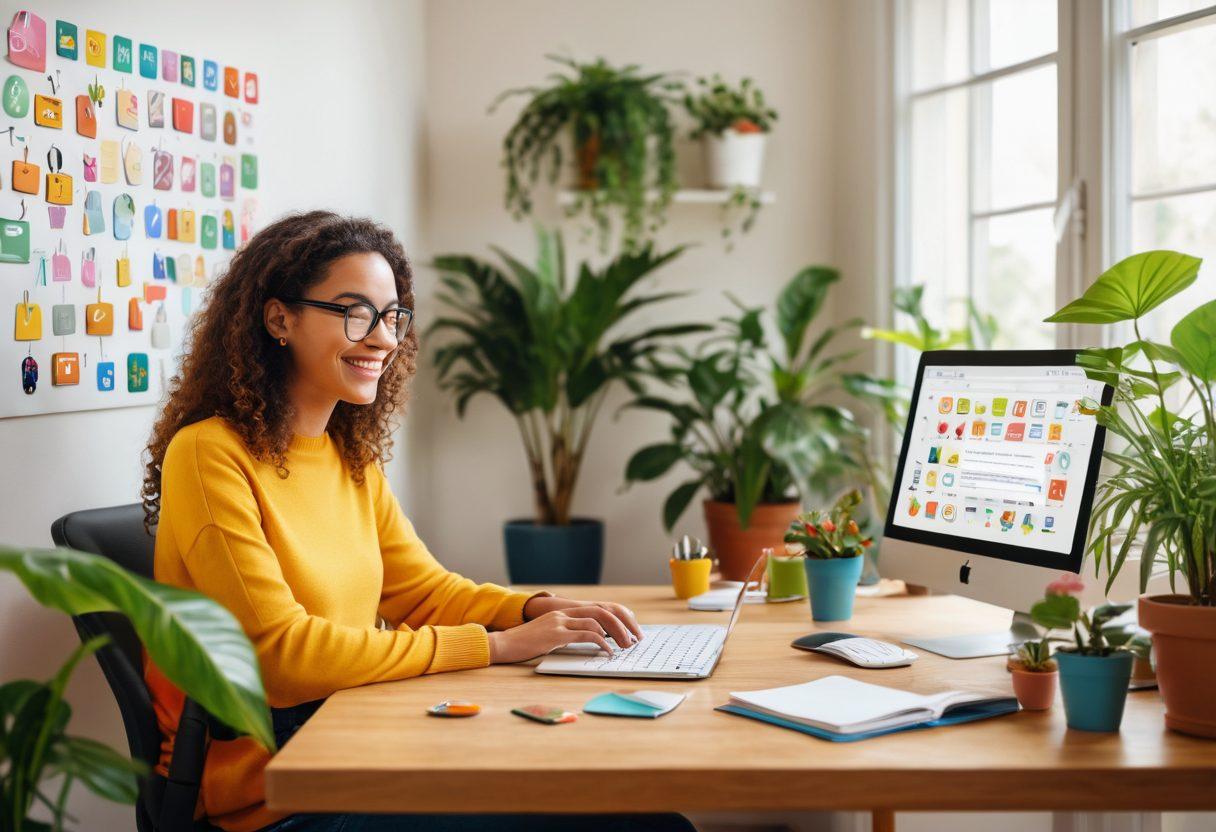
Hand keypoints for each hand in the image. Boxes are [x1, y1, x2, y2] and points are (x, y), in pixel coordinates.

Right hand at [486, 596, 642, 664]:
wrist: (503, 644)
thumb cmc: (525, 644)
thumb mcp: (549, 635)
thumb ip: (567, 633)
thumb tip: (590, 641)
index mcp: (563, 612)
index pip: (598, 608)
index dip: (617, 617)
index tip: (631, 630)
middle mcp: (563, 613)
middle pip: (603, 611)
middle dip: (623, 625)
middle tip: (635, 639)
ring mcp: (560, 622)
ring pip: (598, 621)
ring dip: (616, 635)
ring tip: (625, 647)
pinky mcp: (556, 634)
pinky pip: (586, 635)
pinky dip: (602, 643)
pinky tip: (608, 652)